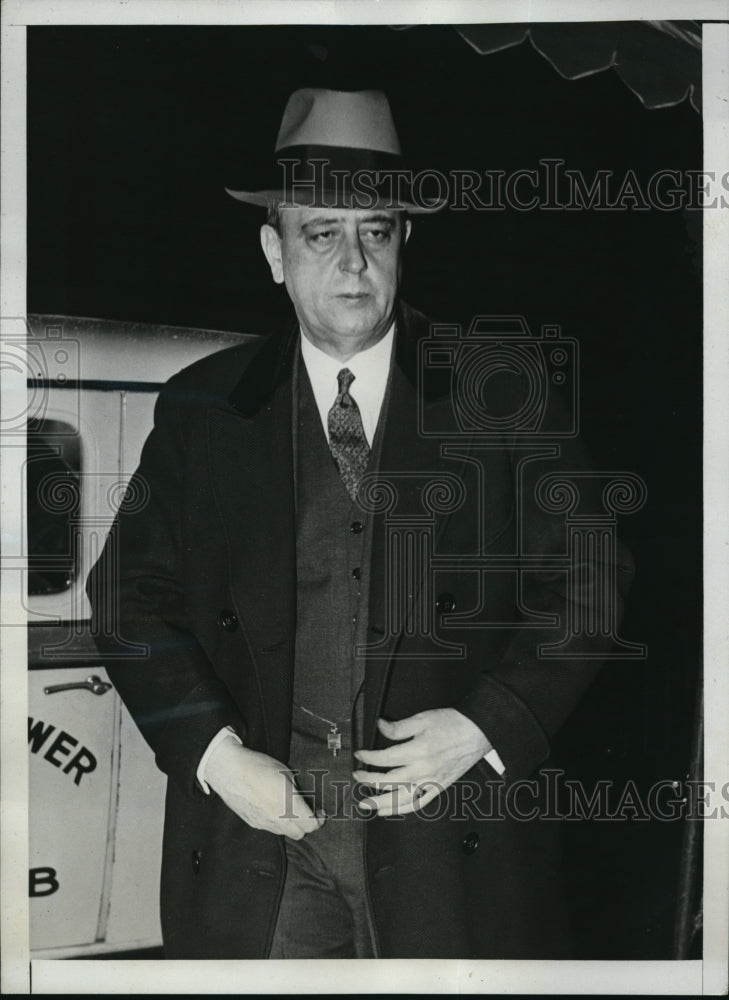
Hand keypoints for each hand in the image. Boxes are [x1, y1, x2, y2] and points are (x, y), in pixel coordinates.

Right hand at [205, 735, 324, 839]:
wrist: (229, 771)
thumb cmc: (258, 767)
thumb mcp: (285, 772)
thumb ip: (296, 791)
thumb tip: (301, 800)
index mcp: (289, 804)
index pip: (311, 825)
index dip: (319, 820)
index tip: (320, 812)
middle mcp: (277, 818)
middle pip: (299, 834)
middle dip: (307, 825)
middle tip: (308, 812)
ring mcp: (264, 823)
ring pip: (284, 833)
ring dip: (292, 825)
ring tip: (290, 810)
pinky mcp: (253, 823)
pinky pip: (270, 829)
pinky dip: (277, 823)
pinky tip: (273, 809)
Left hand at [353, 709, 490, 815]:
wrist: (478, 731)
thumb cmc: (452, 723)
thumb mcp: (422, 718)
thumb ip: (399, 727)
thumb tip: (380, 726)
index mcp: (418, 751)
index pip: (385, 759)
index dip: (369, 758)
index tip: (359, 755)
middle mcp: (424, 770)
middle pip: (390, 781)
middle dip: (369, 781)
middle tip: (357, 778)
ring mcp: (432, 782)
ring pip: (402, 798)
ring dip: (382, 803)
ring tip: (367, 805)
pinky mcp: (439, 787)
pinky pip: (420, 803)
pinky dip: (404, 809)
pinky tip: (391, 810)